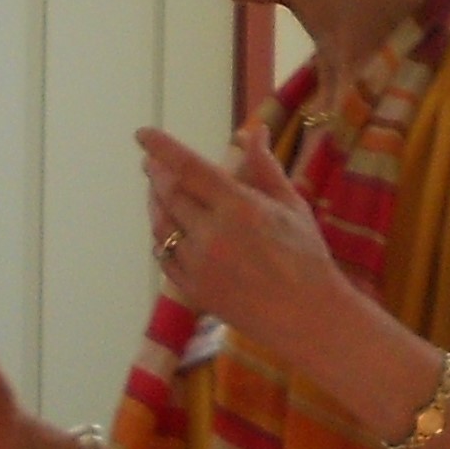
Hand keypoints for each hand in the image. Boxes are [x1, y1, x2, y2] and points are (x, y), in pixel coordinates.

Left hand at [138, 120, 341, 350]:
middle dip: (156, 173)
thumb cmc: (306, 257)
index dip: (161, 148)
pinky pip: (165, 256)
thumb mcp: (292, 205)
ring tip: (157, 190)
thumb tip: (256, 131)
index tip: (142, 134)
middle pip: (169, 194)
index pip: (188, 168)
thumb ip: (266, 167)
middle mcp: (212, 234)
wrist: (307, 318)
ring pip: (161, 226)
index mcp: (238, 207)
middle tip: (151, 162)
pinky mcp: (193, 290)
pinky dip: (161, 237)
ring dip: (155, 204)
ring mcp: (199, 265)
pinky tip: (167, 228)